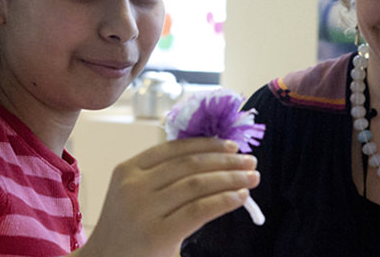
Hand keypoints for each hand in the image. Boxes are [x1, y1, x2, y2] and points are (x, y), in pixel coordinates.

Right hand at [73, 138, 258, 256]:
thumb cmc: (128, 230)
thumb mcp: (135, 193)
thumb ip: (163, 176)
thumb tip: (214, 158)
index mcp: (127, 169)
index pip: (175, 148)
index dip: (207, 144)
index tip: (231, 146)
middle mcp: (133, 186)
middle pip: (190, 164)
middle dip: (225, 161)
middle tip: (250, 161)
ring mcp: (143, 210)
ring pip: (197, 184)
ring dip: (230, 178)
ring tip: (251, 177)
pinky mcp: (158, 234)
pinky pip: (199, 210)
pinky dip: (224, 200)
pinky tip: (240, 197)